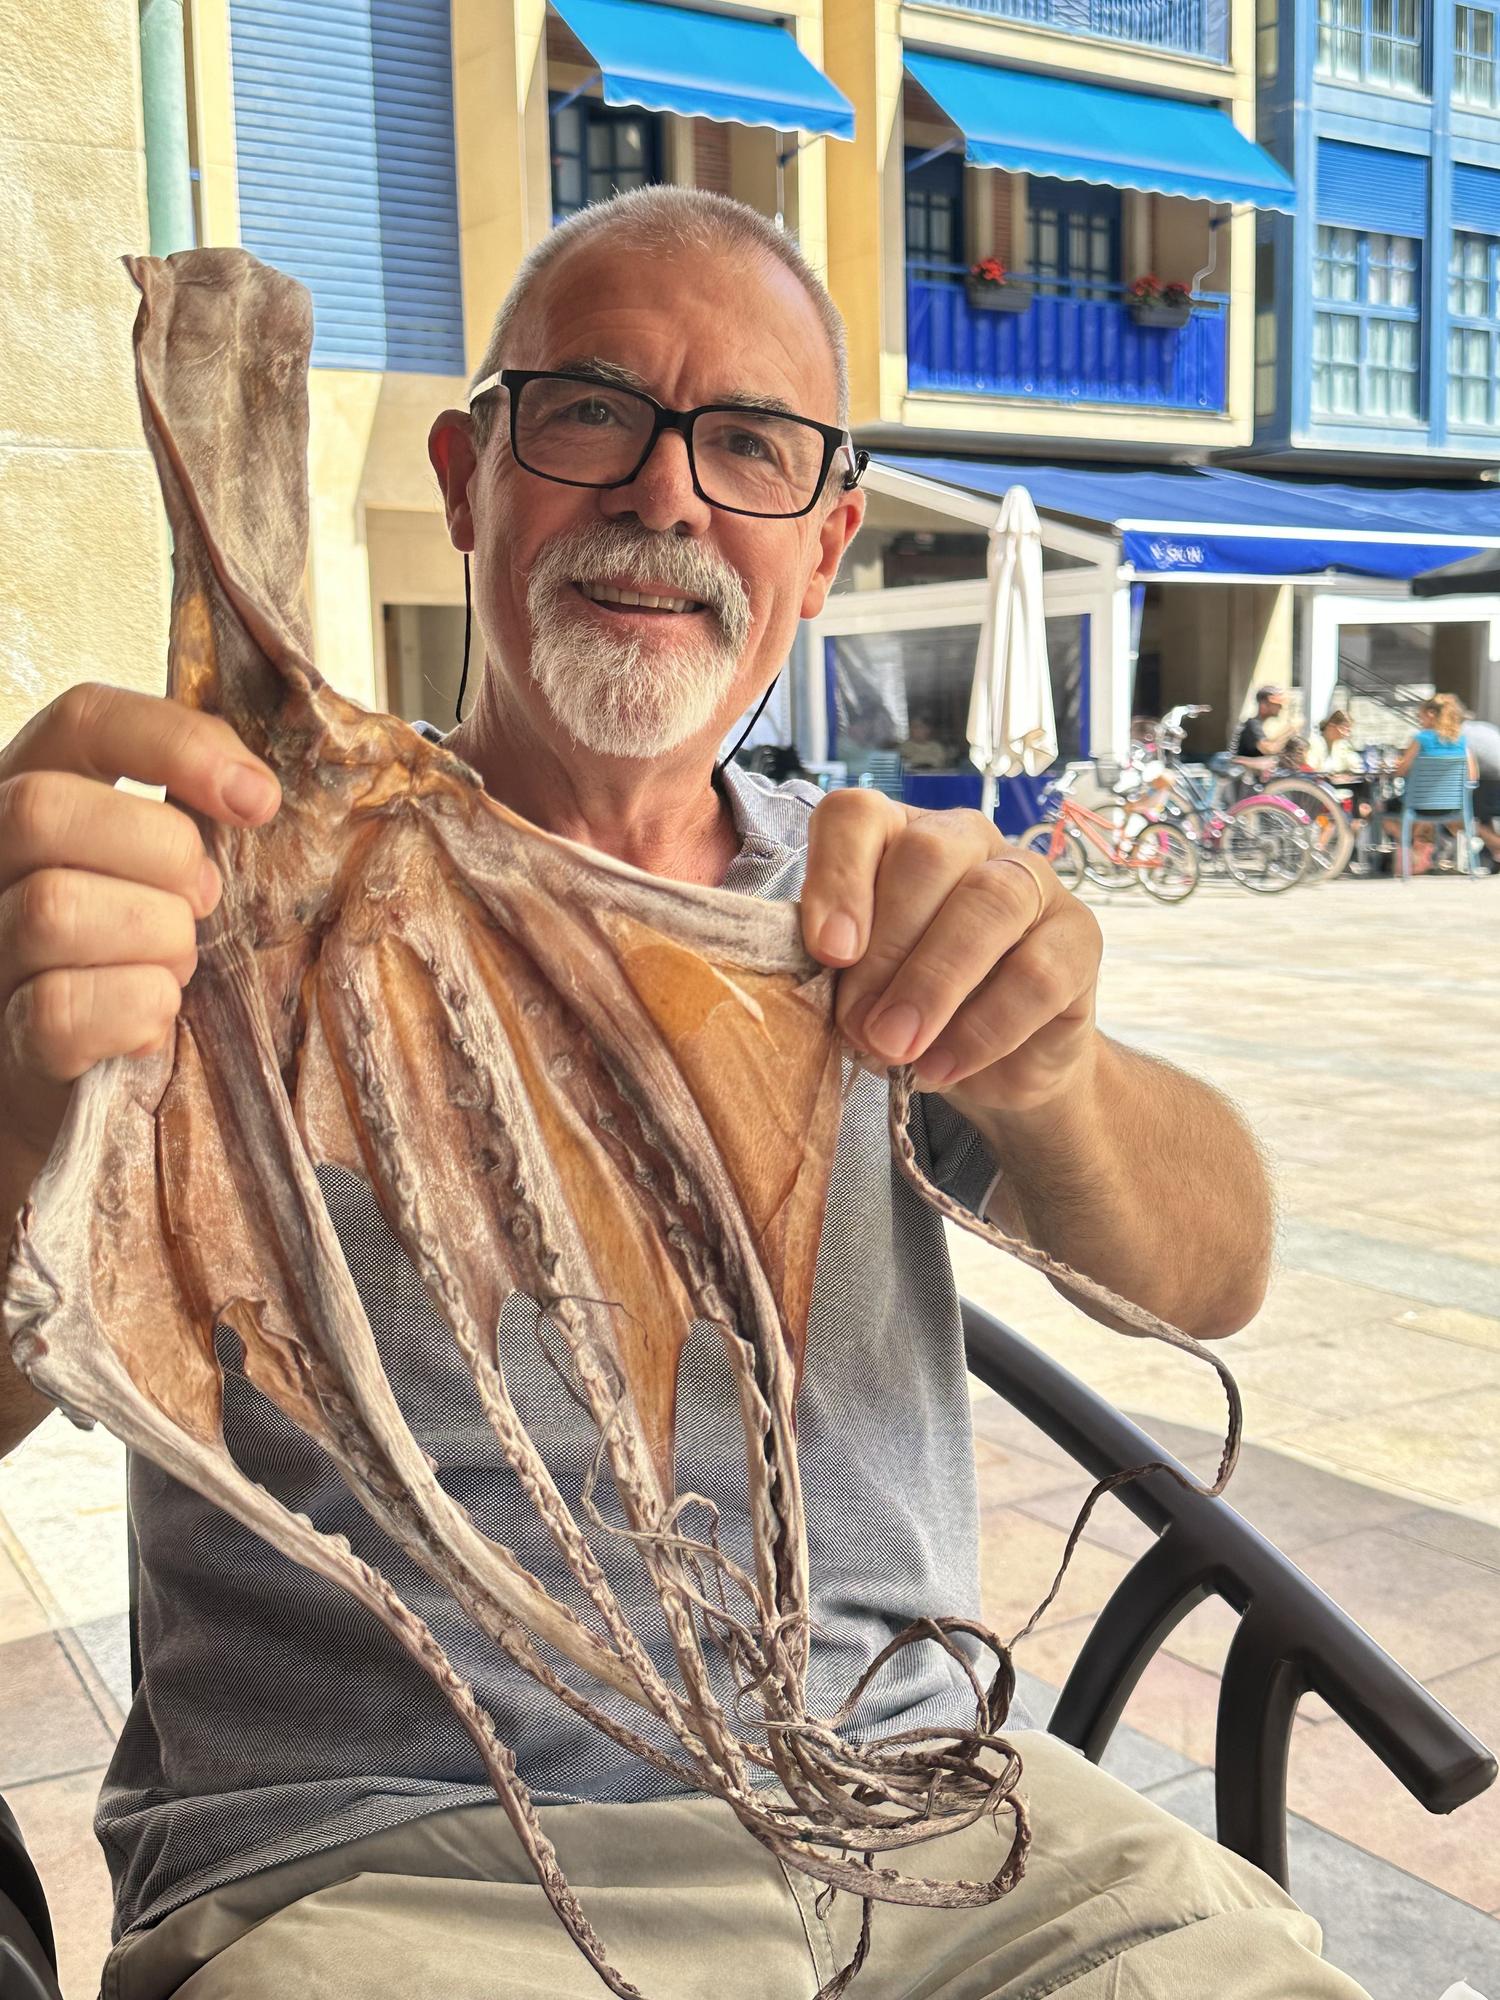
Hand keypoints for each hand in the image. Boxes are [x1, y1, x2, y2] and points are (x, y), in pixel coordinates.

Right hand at [0, 682, 280, 1167]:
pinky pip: (63, 1007)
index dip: (175, 743)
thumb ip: (192, 808)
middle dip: (159, 854)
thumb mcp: (162, 864)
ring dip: (155, 940)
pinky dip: (137, 1011)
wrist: (80, 1084)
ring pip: (55, 910)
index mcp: (31, 793)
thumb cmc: (135, 955)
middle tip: (203, 899)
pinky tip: (155, 1020)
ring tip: (174, 965)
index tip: (257, 799)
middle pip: (44, 809)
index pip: (82, 719)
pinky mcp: (9, 1038)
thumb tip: (254, 789)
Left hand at [799, 792, 1101, 1118]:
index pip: (859, 815)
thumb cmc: (912, 1014)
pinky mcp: (1081, 937)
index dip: (838, 876)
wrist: (997, 1070)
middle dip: (886, 947)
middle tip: (859, 1025)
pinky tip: (944, 1065)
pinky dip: (983, 1029)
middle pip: (927, 854)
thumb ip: (841, 974)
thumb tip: (823, 987)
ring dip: (934, 983)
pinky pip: (1036, 973)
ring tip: (897, 1048)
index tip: (829, 951)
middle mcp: (967, 842)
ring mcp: (1032, 882)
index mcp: (897, 838)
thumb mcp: (860, 992)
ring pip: (990, 902)